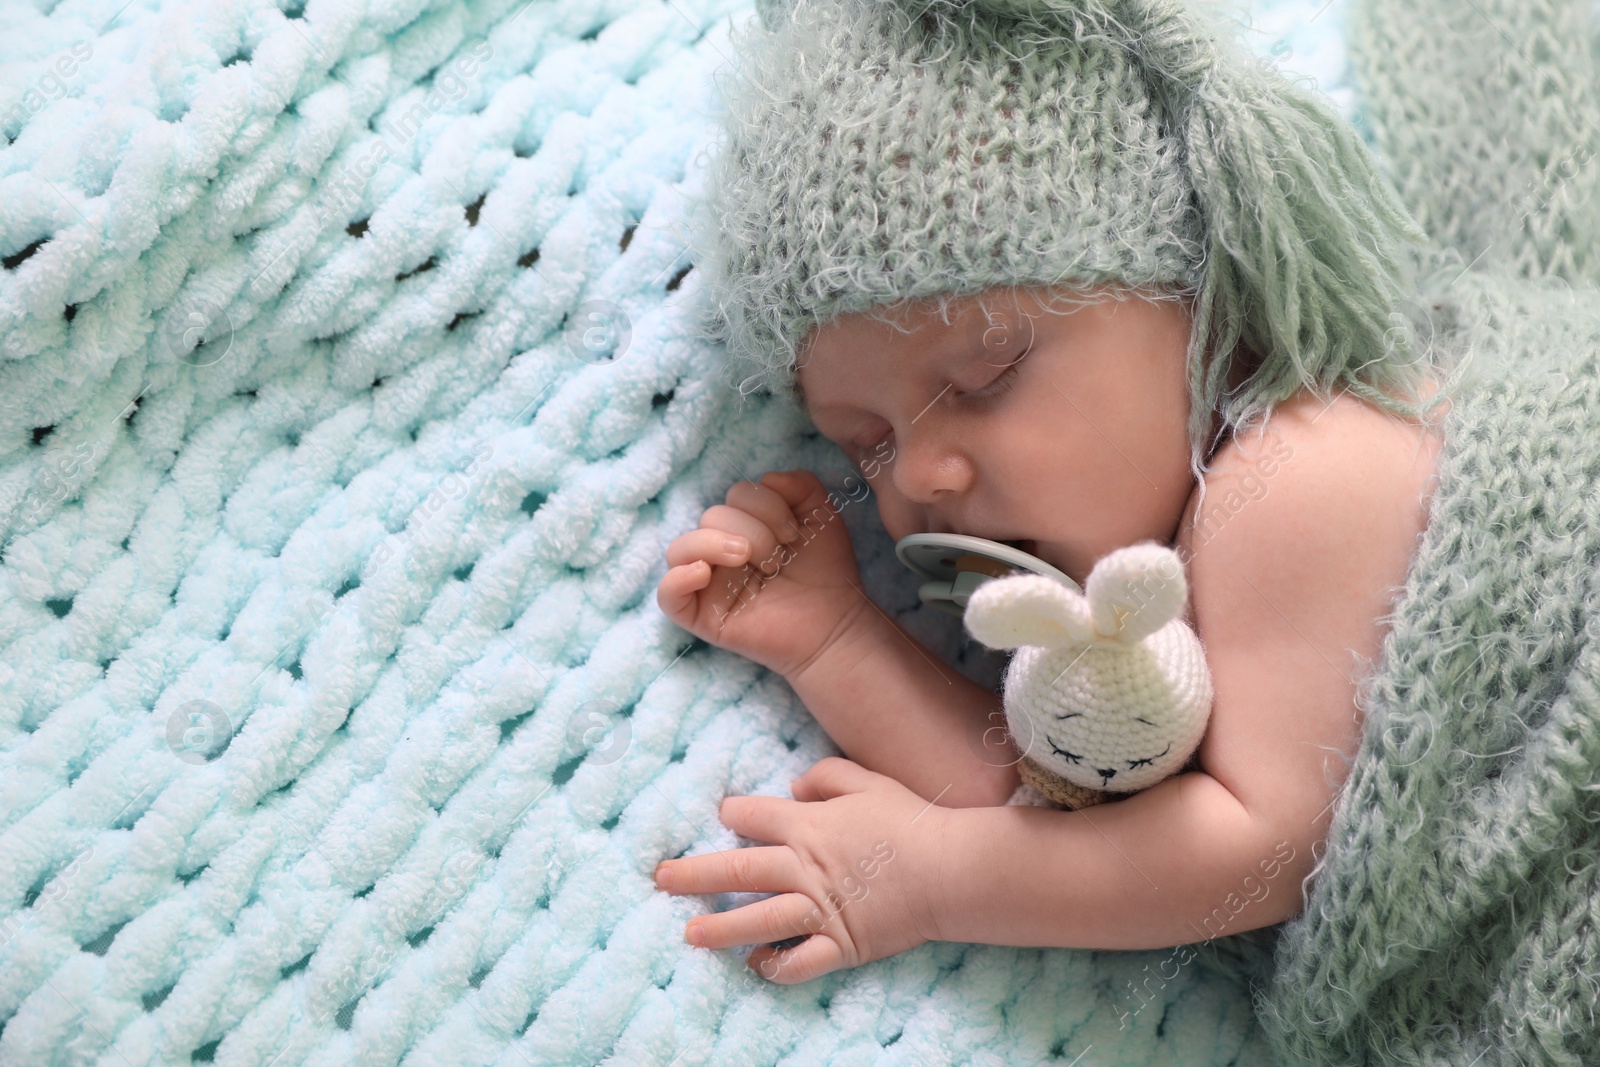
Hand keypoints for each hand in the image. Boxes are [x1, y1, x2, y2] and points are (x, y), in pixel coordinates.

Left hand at [653, 757, 947, 983]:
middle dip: (694, 874)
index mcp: (807, 824)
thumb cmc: (911, 820)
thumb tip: (795, 784)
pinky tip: (755, 965)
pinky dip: (774, 967)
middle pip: (738, 868)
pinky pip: (798, 961)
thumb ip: (826, 775)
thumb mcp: (868, 779)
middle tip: (662, 879)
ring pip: (756, 919)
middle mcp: (803, 867)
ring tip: (689, 934)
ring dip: (719, 927)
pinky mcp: (840, 945)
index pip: (753, 816)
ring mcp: (819, 909)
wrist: (949, 869)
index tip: (724, 814)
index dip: (734, 813)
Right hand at [656, 469, 868, 680]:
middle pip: (710, 517)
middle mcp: (721, 552)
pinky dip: (678, 579)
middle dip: (751, 531)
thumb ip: (799, 483)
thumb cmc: (825, 571)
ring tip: (748, 561)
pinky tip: (704, 574)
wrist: (835, 624)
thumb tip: (767, 478)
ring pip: (679, 549)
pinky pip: (667, 595)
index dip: (765, 504)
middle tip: (778, 558)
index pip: (735, 495)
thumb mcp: (819, 515)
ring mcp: (708, 585)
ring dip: (715, 546)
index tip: (794, 533)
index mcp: (745, 526)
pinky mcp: (702, 617)